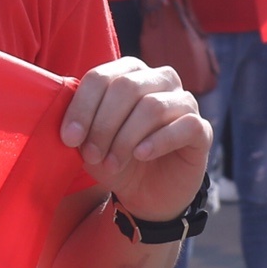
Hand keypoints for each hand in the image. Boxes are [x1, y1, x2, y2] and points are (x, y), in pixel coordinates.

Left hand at [59, 57, 209, 217]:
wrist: (145, 194)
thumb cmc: (115, 158)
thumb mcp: (89, 140)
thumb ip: (79, 121)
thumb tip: (65, 110)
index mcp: (128, 73)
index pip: (101, 77)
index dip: (82, 107)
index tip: (69, 138)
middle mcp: (159, 79)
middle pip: (126, 87)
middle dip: (103, 124)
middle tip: (91, 154)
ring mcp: (184, 102)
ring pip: (153, 106)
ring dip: (125, 138)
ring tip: (112, 162)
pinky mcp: (201, 129)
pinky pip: (184, 125)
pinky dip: (158, 141)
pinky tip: (141, 155)